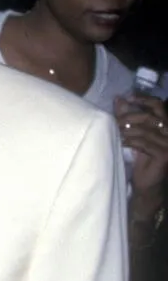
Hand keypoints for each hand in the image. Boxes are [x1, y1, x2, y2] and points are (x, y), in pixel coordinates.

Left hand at [115, 94, 167, 209]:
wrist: (147, 183)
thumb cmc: (140, 158)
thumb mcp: (134, 134)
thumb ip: (127, 116)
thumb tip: (118, 98)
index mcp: (166, 126)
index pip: (159, 106)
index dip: (144, 99)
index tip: (128, 97)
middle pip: (151, 117)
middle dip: (130, 117)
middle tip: (116, 121)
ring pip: (145, 130)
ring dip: (127, 130)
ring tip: (116, 133)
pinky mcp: (164, 155)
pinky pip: (144, 143)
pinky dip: (130, 141)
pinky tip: (121, 143)